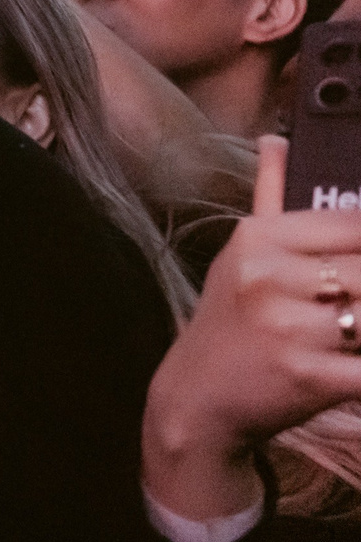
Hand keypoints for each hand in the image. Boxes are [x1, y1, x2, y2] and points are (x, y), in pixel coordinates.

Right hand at [144, 136, 360, 523]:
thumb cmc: (231, 325)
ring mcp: (287, 328)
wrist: (197, 402)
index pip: (356, 220)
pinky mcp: (308, 376)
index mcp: (259, 239)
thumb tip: (278, 140)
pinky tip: (360, 360)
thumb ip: (271, 196)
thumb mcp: (240, 256)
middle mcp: (269, 277)